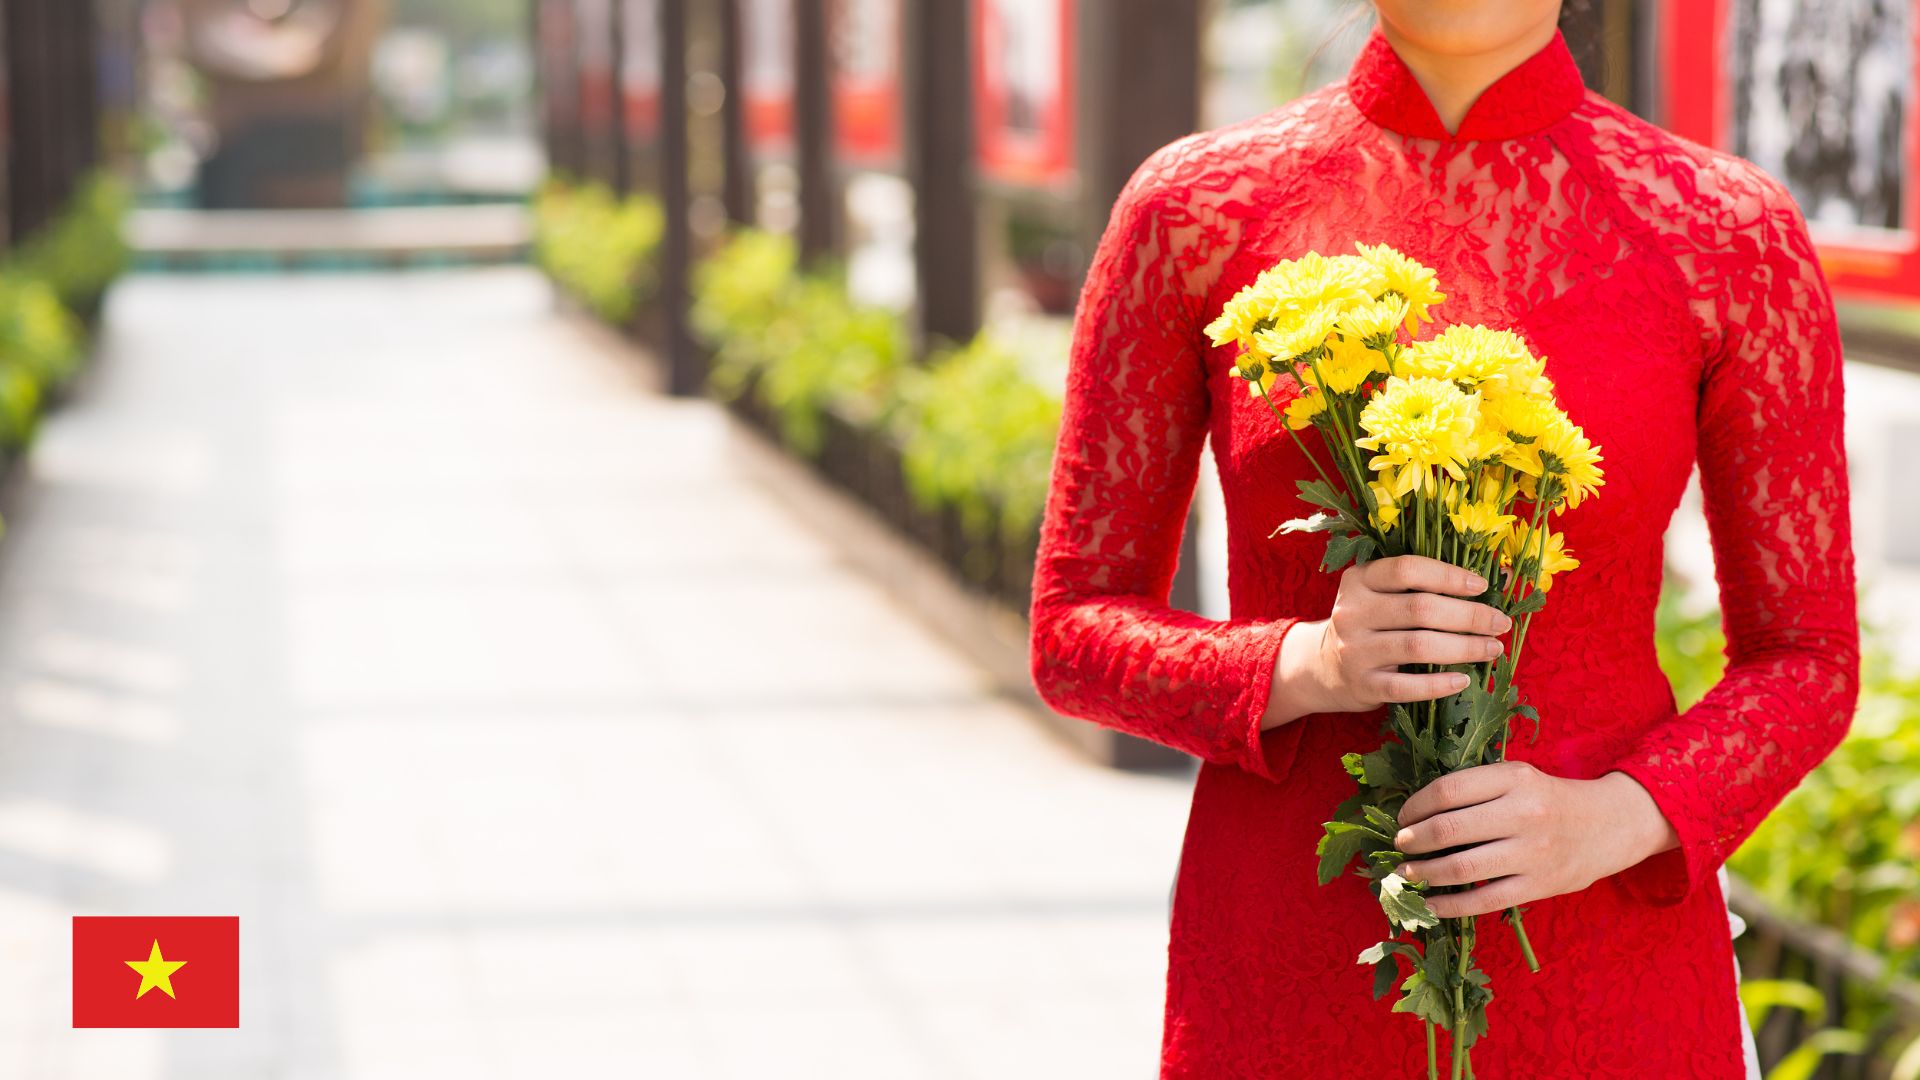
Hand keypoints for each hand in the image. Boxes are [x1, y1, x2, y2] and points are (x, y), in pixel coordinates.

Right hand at [1263, 555, 1512, 728]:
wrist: (1324, 666)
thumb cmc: (1371, 622)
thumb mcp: (1385, 594)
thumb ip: (1431, 582)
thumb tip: (1503, 575)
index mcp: (1359, 580)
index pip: (1407, 570)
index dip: (1448, 576)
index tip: (1482, 586)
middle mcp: (1352, 612)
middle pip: (1420, 609)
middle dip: (1469, 616)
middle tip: (1500, 623)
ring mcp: (1354, 650)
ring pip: (1418, 647)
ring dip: (1463, 648)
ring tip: (1493, 649)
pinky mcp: (1362, 685)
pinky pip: (1407, 687)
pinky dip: (1439, 684)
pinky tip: (1464, 680)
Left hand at [1392, 761, 1679, 917]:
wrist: (1611, 825)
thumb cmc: (1549, 799)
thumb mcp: (1517, 777)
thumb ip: (1476, 788)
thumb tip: (1416, 811)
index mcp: (1514, 779)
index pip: (1447, 790)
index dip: (1415, 806)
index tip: (1402, 817)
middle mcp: (1523, 813)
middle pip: (1449, 829)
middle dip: (1413, 840)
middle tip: (1398, 844)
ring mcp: (1532, 853)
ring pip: (1462, 868)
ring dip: (1423, 873)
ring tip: (1405, 873)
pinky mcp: (1538, 886)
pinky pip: (1483, 901)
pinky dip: (1449, 906)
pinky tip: (1429, 905)